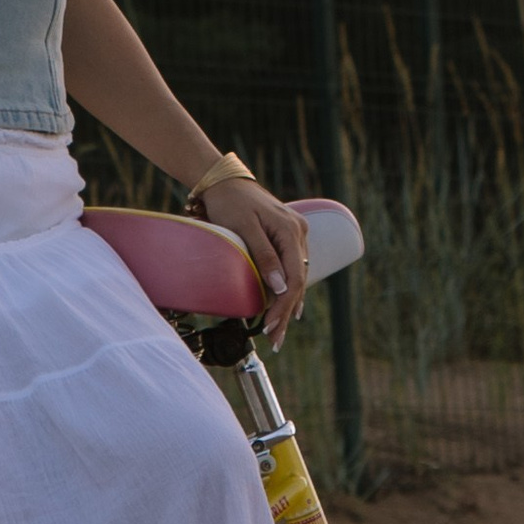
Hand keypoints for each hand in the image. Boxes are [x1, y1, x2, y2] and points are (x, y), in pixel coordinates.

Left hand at [194, 176, 309, 341]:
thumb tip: (281, 288)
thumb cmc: (231, 203)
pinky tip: (287, 306)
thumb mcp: (244, 228)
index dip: (284, 306)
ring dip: (288, 304)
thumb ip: (264, 256)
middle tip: (275, 341)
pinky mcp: (287, 236)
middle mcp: (298, 233)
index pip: (294, 278)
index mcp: (291, 230)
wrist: (225, 182)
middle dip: (286, 312)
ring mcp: (295, 234)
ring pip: (297, 276)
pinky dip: (288, 289)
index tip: (270, 327)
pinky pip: (292, 268)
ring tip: (278, 330)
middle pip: (298, 281)